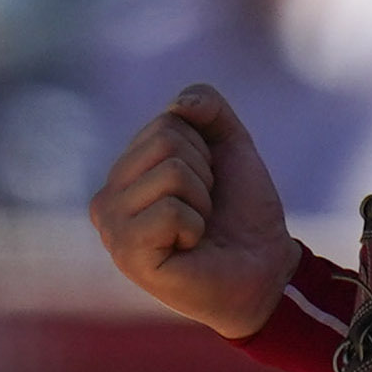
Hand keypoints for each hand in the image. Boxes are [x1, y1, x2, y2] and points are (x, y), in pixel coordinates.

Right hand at [88, 84, 296, 337]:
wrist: (264, 266)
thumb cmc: (241, 211)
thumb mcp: (230, 145)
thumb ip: (207, 107)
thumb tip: (179, 105)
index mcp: (124, 171)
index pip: (167, 123)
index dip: (204, 151)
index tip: (206, 185)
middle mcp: (107, 198)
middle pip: (167, 141)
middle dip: (203, 173)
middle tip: (204, 209)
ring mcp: (112, 229)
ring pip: (170, 172)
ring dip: (201, 201)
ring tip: (197, 229)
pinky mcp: (128, 256)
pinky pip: (170, 211)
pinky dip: (195, 226)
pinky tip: (189, 248)